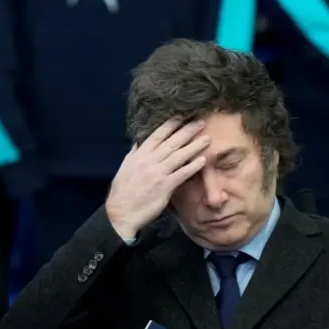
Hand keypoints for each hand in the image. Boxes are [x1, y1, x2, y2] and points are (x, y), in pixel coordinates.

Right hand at [105, 120, 208, 239]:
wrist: (121, 212)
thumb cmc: (122, 191)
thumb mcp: (125, 167)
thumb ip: (134, 154)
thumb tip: (139, 142)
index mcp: (139, 154)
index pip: (157, 135)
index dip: (171, 124)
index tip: (182, 116)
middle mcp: (149, 160)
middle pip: (171, 142)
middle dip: (187, 130)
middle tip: (201, 122)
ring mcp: (157, 173)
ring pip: (179, 155)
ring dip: (194, 146)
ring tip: (207, 139)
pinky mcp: (164, 187)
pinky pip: (181, 174)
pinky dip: (192, 166)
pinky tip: (203, 160)